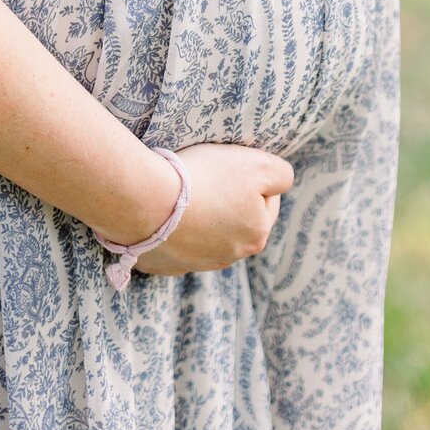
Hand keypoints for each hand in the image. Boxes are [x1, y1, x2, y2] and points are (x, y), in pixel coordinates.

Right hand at [131, 143, 295, 275]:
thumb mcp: (257, 165)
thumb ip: (280, 174)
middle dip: (227, 202)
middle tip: (205, 176)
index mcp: (256, 235)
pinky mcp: (165, 265)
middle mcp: (229, 257)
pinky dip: (171, 230)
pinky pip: (173, 245)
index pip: (267, 202)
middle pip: (236, 222)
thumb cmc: (204, 178)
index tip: (230, 165)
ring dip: (200, 218)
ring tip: (180, 193)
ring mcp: (195, 264)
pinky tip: (162, 213)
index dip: (252, 179)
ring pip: (206, 236)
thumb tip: (281, 182)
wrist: (148, 200)